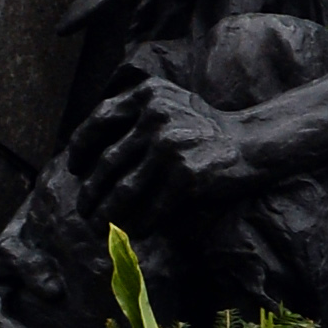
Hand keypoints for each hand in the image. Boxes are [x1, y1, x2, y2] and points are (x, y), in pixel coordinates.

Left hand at [70, 74, 256, 217]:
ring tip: (98, 226)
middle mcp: (155, 116)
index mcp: (147, 95)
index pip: (99, 120)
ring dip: (107, 213)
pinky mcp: (186, 175)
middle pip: (108, 161)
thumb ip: (135, 115)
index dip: (81, 148)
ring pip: (124, 188)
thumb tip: (90, 155)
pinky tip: (131, 233)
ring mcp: (171, 146)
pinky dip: (139, 223)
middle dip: (91, 191)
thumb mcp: (170, 104)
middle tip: (83, 210)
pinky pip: (152, 207)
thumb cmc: (206, 128)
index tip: (74, 169)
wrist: (253, 144)